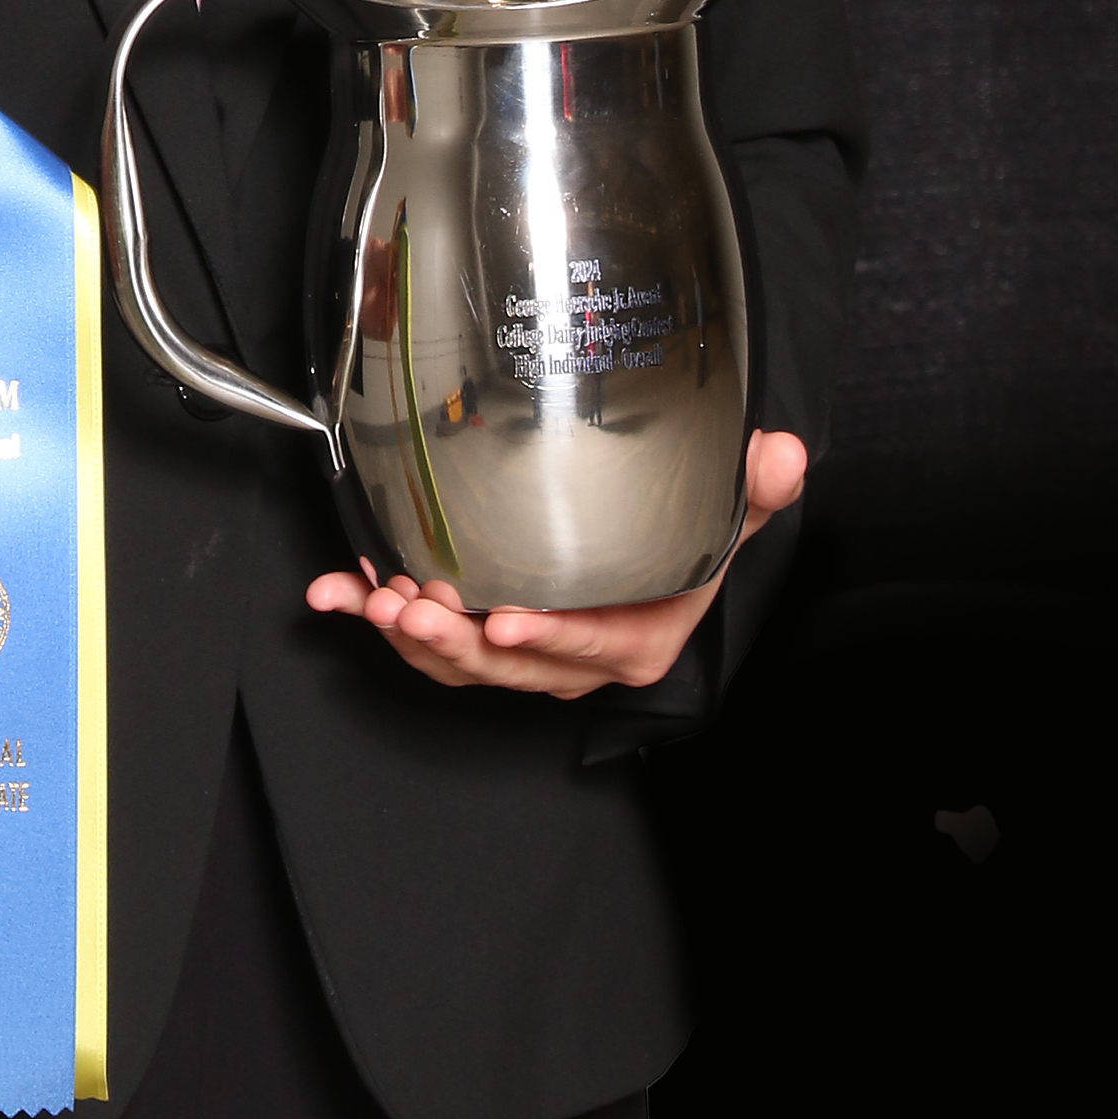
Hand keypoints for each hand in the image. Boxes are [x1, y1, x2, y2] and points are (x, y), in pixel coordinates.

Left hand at [304, 427, 807, 695]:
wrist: (658, 560)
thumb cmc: (685, 545)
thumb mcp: (728, 516)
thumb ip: (752, 489)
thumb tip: (780, 455)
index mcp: (633, 638)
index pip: (588, 645)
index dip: (546, 638)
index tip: (504, 621)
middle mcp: (573, 658)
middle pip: (508, 664)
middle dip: (453, 640)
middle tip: (412, 602)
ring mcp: (523, 654)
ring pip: (459, 661)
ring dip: (408, 635)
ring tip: (371, 598)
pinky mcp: (480, 637)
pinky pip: (427, 641)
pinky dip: (376, 617)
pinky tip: (337, 591)